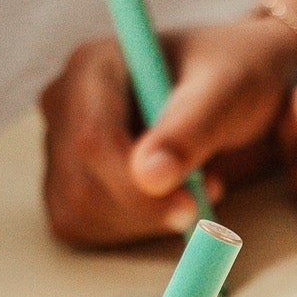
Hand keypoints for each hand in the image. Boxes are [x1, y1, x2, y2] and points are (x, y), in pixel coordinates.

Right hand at [40, 15, 296, 246]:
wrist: (233, 96)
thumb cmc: (232, 81)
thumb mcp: (227, 93)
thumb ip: (190, 130)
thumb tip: (149, 178)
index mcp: (92, 65)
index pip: (93, 141)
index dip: (136, 187)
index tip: (190, 207)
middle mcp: (66, 105)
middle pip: (82, 186)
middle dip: (146, 211)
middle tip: (204, 197)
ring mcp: (62, 146)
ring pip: (79, 213)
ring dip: (144, 221)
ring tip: (195, 189)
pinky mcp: (70, 183)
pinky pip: (82, 228)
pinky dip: (132, 231)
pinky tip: (167, 205)